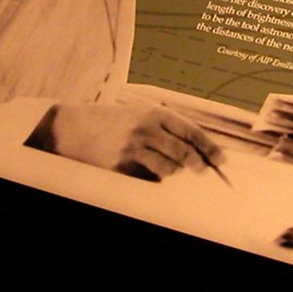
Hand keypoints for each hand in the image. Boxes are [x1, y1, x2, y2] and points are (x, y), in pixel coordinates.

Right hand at [27, 101, 225, 181]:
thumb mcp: (137, 113)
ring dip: (173, 172)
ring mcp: (133, 149)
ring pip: (169, 169)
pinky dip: (152, 178)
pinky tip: (144, 170)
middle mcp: (146, 129)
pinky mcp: (121, 167)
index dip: (210, 148)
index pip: (191, 132)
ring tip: (166, 167)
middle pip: (185, 153)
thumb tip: (194, 147)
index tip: (221, 160)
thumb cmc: (108, 121)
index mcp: (153, 113)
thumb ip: (163, 126)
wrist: (71, 128)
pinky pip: (148, 178)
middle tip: (204, 171)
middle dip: (199, 165)